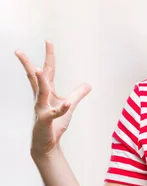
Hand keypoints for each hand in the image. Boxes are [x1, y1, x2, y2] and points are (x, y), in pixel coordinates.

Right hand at [15, 40, 90, 159]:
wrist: (46, 144)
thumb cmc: (55, 125)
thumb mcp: (69, 106)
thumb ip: (77, 95)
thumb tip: (88, 85)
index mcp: (46, 93)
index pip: (47, 71)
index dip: (48, 56)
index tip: (47, 41)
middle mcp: (41, 98)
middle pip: (35, 78)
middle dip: (28, 64)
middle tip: (18, 50)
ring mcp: (41, 109)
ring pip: (41, 92)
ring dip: (41, 81)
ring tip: (39, 69)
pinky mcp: (46, 120)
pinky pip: (54, 113)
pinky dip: (62, 108)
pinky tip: (67, 103)